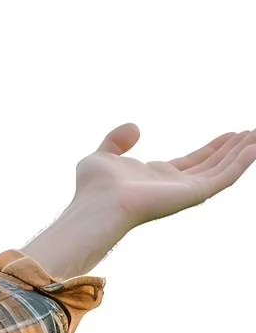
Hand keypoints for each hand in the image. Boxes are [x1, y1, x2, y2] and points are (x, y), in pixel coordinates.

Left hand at [22, 124, 255, 279]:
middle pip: (214, 163)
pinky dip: (242, 162)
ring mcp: (186, 190)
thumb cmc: (93, 188)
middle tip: (254, 132)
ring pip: (224, 168)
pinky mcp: (194, 194)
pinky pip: (225, 176)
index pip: (194, 160)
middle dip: (235, 148)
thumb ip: (117, 141)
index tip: (231, 134)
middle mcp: (175, 184)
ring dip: (244, 152)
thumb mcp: (102, 155)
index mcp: (158, 176)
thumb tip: (135, 127)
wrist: (97, 205)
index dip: (214, 147)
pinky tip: (255, 147)